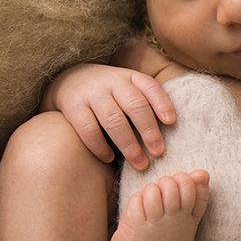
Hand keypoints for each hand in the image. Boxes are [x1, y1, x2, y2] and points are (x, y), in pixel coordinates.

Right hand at [41, 63, 173, 168]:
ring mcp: (91, 93)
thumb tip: (171, 131)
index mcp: (130, 77)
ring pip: (113, 119)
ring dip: (129, 144)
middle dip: (148, 130)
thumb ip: (146, 103)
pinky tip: (109, 158)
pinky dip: (100, 146)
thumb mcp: (128, 88)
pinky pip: (88, 129)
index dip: (162, 103)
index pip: (150, 86)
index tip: (171, 122)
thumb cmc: (109, 93)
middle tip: (158, 152)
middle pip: (134, 105)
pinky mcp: (73, 106)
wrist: (68, 80)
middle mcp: (112, 81)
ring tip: (140, 163)